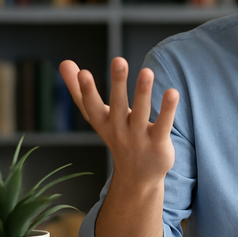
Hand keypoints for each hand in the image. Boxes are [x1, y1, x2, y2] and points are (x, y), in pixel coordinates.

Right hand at [59, 57, 178, 184]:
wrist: (138, 176)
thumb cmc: (116, 136)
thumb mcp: (97, 116)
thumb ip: (80, 90)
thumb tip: (64, 62)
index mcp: (103, 122)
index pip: (91, 106)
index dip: (86, 91)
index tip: (83, 72)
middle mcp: (119, 129)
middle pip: (118, 104)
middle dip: (117, 83)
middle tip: (119, 59)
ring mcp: (139, 137)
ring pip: (142, 112)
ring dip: (143, 92)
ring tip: (147, 71)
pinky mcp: (158, 143)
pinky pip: (164, 124)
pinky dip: (168, 109)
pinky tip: (173, 92)